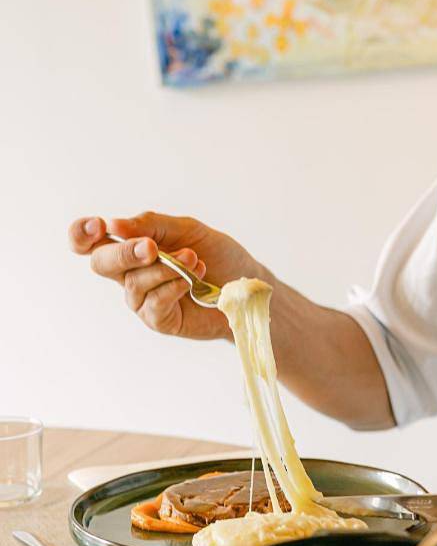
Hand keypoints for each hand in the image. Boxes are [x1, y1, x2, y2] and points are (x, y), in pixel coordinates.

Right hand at [68, 212, 265, 339]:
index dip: (82, 234)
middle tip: (151, 248)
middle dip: (124, 253)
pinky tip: (193, 280)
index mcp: (129, 248)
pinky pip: (154, 303)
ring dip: (165, 269)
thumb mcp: (185, 229)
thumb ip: (151, 225)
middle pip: (102, 264)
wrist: (245, 283)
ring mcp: (143, 300)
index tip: (99, 226)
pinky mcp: (160, 321)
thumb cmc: (215, 255)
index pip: (89, 243)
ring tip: (193, 260)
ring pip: (134, 283)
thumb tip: (114, 225)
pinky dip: (174, 288)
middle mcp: (129, 275)